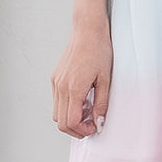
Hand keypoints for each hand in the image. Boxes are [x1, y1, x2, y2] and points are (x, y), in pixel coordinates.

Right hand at [51, 21, 112, 137]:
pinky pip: (57, 101)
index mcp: (73, 88)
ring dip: (71, 118)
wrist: (88, 31)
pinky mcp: (55, 78)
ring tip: (88, 111)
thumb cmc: (98, 50)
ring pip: (57, 113)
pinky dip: (68, 107)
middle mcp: (61, 86)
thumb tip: (99, 122)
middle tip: (91, 125)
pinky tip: (82, 101)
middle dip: (76, 129)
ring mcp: (56, 82)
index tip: (94, 128)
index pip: (71, 121)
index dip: (83, 130)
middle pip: (61, 122)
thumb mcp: (105, 80)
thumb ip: (101, 104)